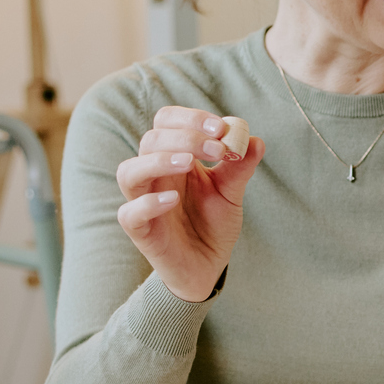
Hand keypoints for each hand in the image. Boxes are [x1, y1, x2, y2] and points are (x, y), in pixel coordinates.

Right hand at [115, 108, 263, 301]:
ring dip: (158, 161)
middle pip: (150, 140)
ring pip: (129, 171)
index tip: (221, 129)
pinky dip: (147, 204)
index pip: (166, 122)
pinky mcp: (141, 231)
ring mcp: (144, 202)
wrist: (208, 265)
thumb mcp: (231, 191)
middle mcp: (155, 175)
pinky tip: (173, 201)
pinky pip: (129, 214)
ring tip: (189, 163)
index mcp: (175, 157)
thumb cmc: (213, 222)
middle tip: (218, 149)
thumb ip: (240, 166)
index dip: (190, 118)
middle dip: (185, 137)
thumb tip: (255, 140)